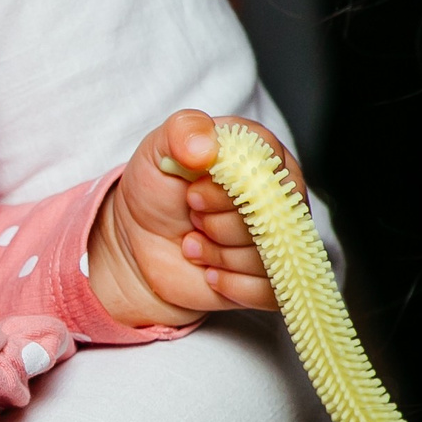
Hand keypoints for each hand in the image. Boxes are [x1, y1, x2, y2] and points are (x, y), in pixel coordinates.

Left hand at [85, 109, 302, 326]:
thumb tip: (207, 146)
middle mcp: (280, 195)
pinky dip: (230, 283)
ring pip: (269, 256)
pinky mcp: (273, 277)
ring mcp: (281, 237)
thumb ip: (183, 130)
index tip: (192, 192)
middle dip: (216, 223)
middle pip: (271, 217)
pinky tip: (208, 270)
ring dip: (218, 254)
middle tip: (191, 215)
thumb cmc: (158, 187)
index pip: (268, 169)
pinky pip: (270, 290)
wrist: (139, 240)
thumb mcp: (158, 148)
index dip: (226, 188)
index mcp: (262, 154)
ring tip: (194, 241)